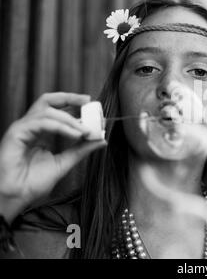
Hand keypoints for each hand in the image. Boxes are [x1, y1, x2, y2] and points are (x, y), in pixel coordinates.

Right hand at [0, 93, 106, 222]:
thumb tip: (102, 140)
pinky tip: (75, 135)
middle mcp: (31, 127)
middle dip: (70, 98)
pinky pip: (41, 122)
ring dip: (71, 120)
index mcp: (41, 131)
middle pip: (48, 101)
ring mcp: (22, 128)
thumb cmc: (33, 183)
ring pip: (48, 111)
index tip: (95, 111)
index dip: (75, 106)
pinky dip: (61, 126)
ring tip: (86, 131)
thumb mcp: (65, 162)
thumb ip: (81, 150)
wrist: (17, 196)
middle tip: (88, 101)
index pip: (58, 109)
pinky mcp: (16, 133)